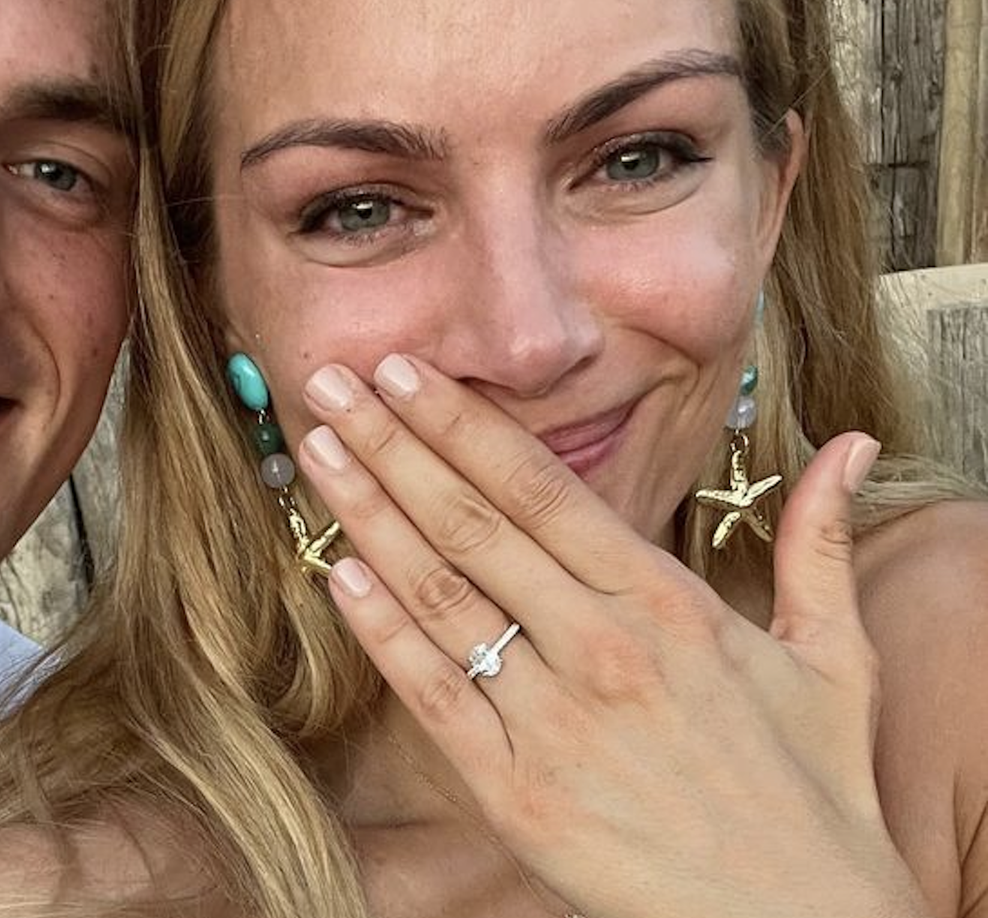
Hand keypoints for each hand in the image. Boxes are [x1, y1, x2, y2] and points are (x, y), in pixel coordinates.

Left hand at [297, 353, 928, 917]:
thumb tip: (851, 446)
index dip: (461, 425)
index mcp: (666, 603)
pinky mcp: (516, 795)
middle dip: (393, 445)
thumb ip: (819, 543)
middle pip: (473, 525)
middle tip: (332, 382)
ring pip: (440, 597)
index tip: (406, 372)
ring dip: (369, 517)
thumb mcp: (835, 657)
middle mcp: (601, 648)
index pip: (539, 489)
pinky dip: (381, 634)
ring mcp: (552, 722)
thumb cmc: (816, 792)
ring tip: (316, 454)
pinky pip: (435, 697)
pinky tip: (337, 576)